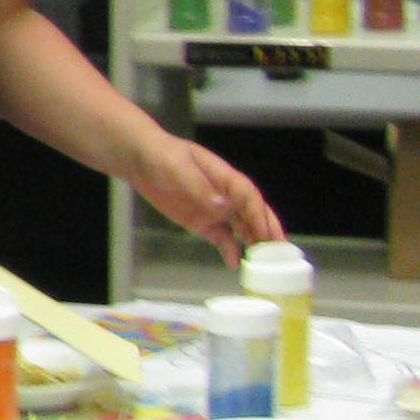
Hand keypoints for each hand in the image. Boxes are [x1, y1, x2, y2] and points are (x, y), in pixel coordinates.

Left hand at [127, 135, 278, 262]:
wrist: (140, 160)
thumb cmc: (162, 156)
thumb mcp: (178, 167)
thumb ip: (199, 186)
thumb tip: (223, 205)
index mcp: (226, 178)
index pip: (249, 198)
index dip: (259, 216)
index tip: (267, 233)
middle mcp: (226, 196)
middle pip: (253, 215)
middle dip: (267, 231)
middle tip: (279, 252)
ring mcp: (215, 210)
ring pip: (242, 228)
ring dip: (253, 243)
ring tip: (262, 263)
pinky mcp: (202, 222)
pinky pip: (221, 238)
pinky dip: (229, 250)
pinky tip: (234, 263)